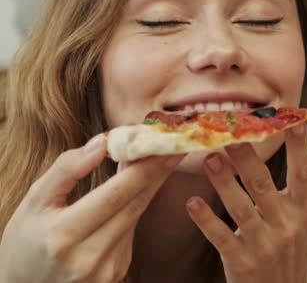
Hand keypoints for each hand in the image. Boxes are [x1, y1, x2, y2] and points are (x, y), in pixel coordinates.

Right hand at [0, 134, 181, 282]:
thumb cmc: (25, 240)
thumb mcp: (34, 201)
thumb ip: (67, 169)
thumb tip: (102, 142)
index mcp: (64, 236)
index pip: (116, 194)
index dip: (145, 168)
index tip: (165, 145)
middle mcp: (90, 256)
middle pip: (135, 203)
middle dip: (158, 171)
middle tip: (175, 146)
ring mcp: (107, 269)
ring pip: (137, 215)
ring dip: (150, 185)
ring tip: (157, 158)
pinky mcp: (117, 272)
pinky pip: (132, 230)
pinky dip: (135, 206)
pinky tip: (134, 189)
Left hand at [186, 124, 306, 282]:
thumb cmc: (300, 245)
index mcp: (304, 209)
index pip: (304, 173)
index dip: (300, 147)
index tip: (293, 120)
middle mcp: (285, 224)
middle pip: (264, 186)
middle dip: (248, 159)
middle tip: (231, 132)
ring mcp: (262, 243)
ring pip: (241, 209)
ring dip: (224, 183)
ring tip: (210, 158)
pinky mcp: (240, 260)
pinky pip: (222, 238)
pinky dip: (207, 221)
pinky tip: (192, 203)